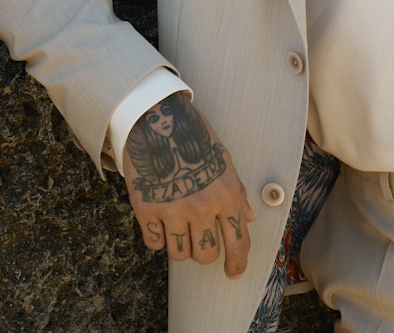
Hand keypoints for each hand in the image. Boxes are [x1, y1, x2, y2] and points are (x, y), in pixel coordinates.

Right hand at [123, 92, 256, 278]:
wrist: (158, 119)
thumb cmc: (194, 138)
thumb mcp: (224, 161)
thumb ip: (237, 194)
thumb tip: (248, 220)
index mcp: (226, 193)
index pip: (238, 242)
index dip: (237, 264)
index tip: (232, 273)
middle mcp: (202, 205)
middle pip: (205, 256)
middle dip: (203, 251)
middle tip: (198, 234)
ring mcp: (173, 209)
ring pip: (179, 254)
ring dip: (180, 244)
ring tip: (178, 221)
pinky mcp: (146, 209)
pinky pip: (154, 244)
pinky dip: (157, 236)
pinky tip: (160, 216)